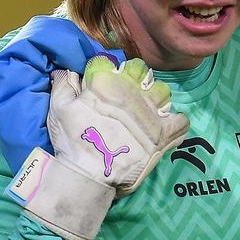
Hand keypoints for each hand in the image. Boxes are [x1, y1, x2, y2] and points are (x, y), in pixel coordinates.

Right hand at [8, 57, 189, 239]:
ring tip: (149, 109)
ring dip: (157, 98)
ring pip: (164, 92)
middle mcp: (131, 95)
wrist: (87, 175)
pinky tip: (165, 126)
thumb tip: (64, 70)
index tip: (111, 82)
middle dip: (138, 81)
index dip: (115, 71)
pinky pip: (181, 122)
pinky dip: (176, 122)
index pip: (116, 64)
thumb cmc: (72, 142)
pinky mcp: (161, 135)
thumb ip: (63, 85)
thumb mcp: (59, 110)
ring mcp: (149, 115)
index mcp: (106, 85)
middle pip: (143, 74)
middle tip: (131, 96)